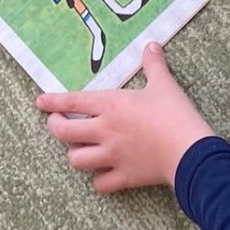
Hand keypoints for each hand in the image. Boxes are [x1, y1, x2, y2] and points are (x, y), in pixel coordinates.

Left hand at [37, 42, 215, 191]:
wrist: (189, 150)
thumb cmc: (175, 114)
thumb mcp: (164, 84)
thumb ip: (153, 64)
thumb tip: (151, 45)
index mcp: (110, 105)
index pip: (72, 102)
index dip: (52, 102)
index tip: (40, 102)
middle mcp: (104, 131)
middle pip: (64, 133)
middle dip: (55, 127)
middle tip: (57, 124)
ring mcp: (112, 156)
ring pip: (76, 160)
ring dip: (74, 154)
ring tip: (79, 148)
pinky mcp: (124, 177)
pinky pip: (100, 184)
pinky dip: (99, 180)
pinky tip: (102, 174)